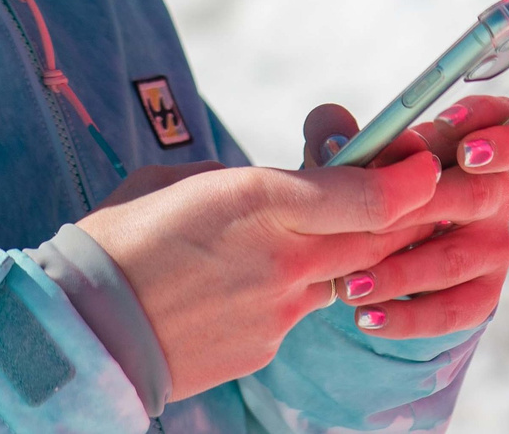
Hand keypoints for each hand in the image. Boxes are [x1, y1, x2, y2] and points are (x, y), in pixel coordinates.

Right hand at [76, 145, 441, 399]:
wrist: (85, 329)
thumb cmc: (121, 238)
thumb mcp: (182, 180)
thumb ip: (244, 181)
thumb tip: (278, 185)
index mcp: (259, 200)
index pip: (370, 196)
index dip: (411, 179)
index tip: (422, 162)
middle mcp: (283, 257)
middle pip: (379, 237)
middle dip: (405, 213)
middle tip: (412, 190)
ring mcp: (279, 309)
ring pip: (342, 274)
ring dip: (341, 251)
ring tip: (293, 237)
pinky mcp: (267, 346)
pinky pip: (299, 309)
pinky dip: (291, 290)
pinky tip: (241, 283)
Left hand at [299, 97, 508, 340]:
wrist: (376, 245)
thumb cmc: (369, 179)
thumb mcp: (350, 151)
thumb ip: (337, 132)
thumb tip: (337, 144)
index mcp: (477, 148)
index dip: (496, 133)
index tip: (450, 132)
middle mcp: (497, 195)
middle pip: (481, 194)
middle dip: (424, 205)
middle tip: (374, 220)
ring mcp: (494, 247)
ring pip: (455, 260)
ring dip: (398, 274)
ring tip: (350, 285)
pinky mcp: (483, 294)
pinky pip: (452, 311)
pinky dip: (406, 318)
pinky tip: (367, 318)